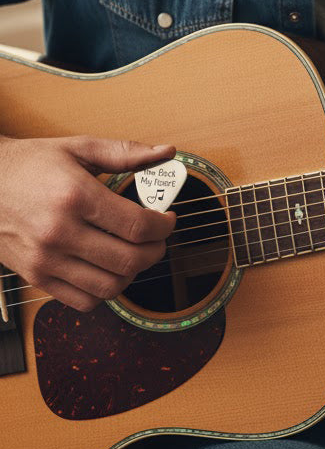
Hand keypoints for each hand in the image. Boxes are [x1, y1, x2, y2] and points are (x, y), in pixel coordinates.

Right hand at [0, 135, 176, 311]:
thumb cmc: (31, 164)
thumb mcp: (79, 148)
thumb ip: (126, 152)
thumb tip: (167, 152)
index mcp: (76, 197)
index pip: (137, 225)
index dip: (164, 226)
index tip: (168, 219)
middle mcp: (60, 233)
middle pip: (128, 260)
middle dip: (156, 251)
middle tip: (159, 238)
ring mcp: (45, 260)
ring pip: (108, 286)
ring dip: (134, 273)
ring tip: (137, 253)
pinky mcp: (34, 277)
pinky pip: (82, 300)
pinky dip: (105, 291)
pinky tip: (109, 268)